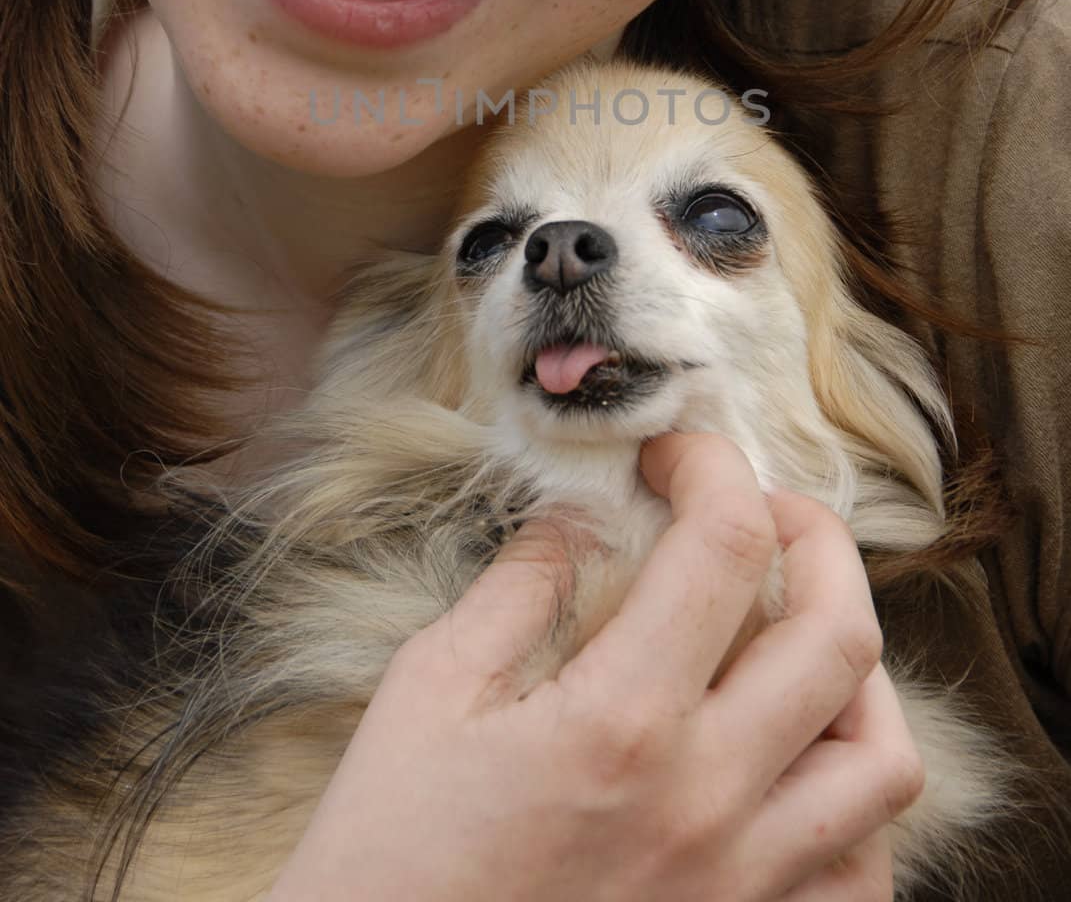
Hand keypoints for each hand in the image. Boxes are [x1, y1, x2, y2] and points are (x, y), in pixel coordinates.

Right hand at [267, 431, 922, 900]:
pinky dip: (853, 797)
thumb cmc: (387, 855)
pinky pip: (864, 870)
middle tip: (763, 511)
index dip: (711, 467)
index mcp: (622, 722)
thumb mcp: (428, 694)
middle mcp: (709, 802)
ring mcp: (745, 885)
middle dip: (817, 537)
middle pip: (841, 635)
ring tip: (796, 635)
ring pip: (883, 759)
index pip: (725, 547)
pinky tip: (795, 757)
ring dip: (857, 673)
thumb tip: (582, 513)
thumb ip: (518, 588)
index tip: (675, 454)